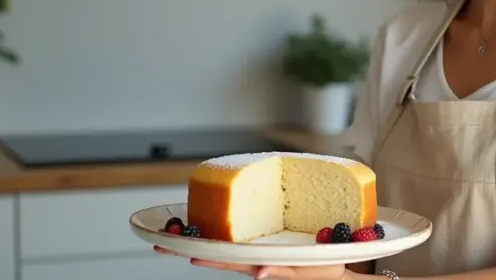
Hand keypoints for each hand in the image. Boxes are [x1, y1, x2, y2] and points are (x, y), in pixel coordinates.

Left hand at [153, 246, 348, 279]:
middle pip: (216, 252)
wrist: (336, 266)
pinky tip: (208, 222)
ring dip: (199, 238)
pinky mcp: (264, 244)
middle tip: (159, 242)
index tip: (182, 250)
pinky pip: (239, 237)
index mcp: (263, 262)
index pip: (227, 260)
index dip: (205, 255)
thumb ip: (282, 271)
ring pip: (224, 245)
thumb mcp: (306, 269)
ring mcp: (257, 252)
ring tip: (172, 232)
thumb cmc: (325, 268)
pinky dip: (220, 231)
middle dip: (188, 245)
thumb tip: (258, 273)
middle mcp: (254, 258)